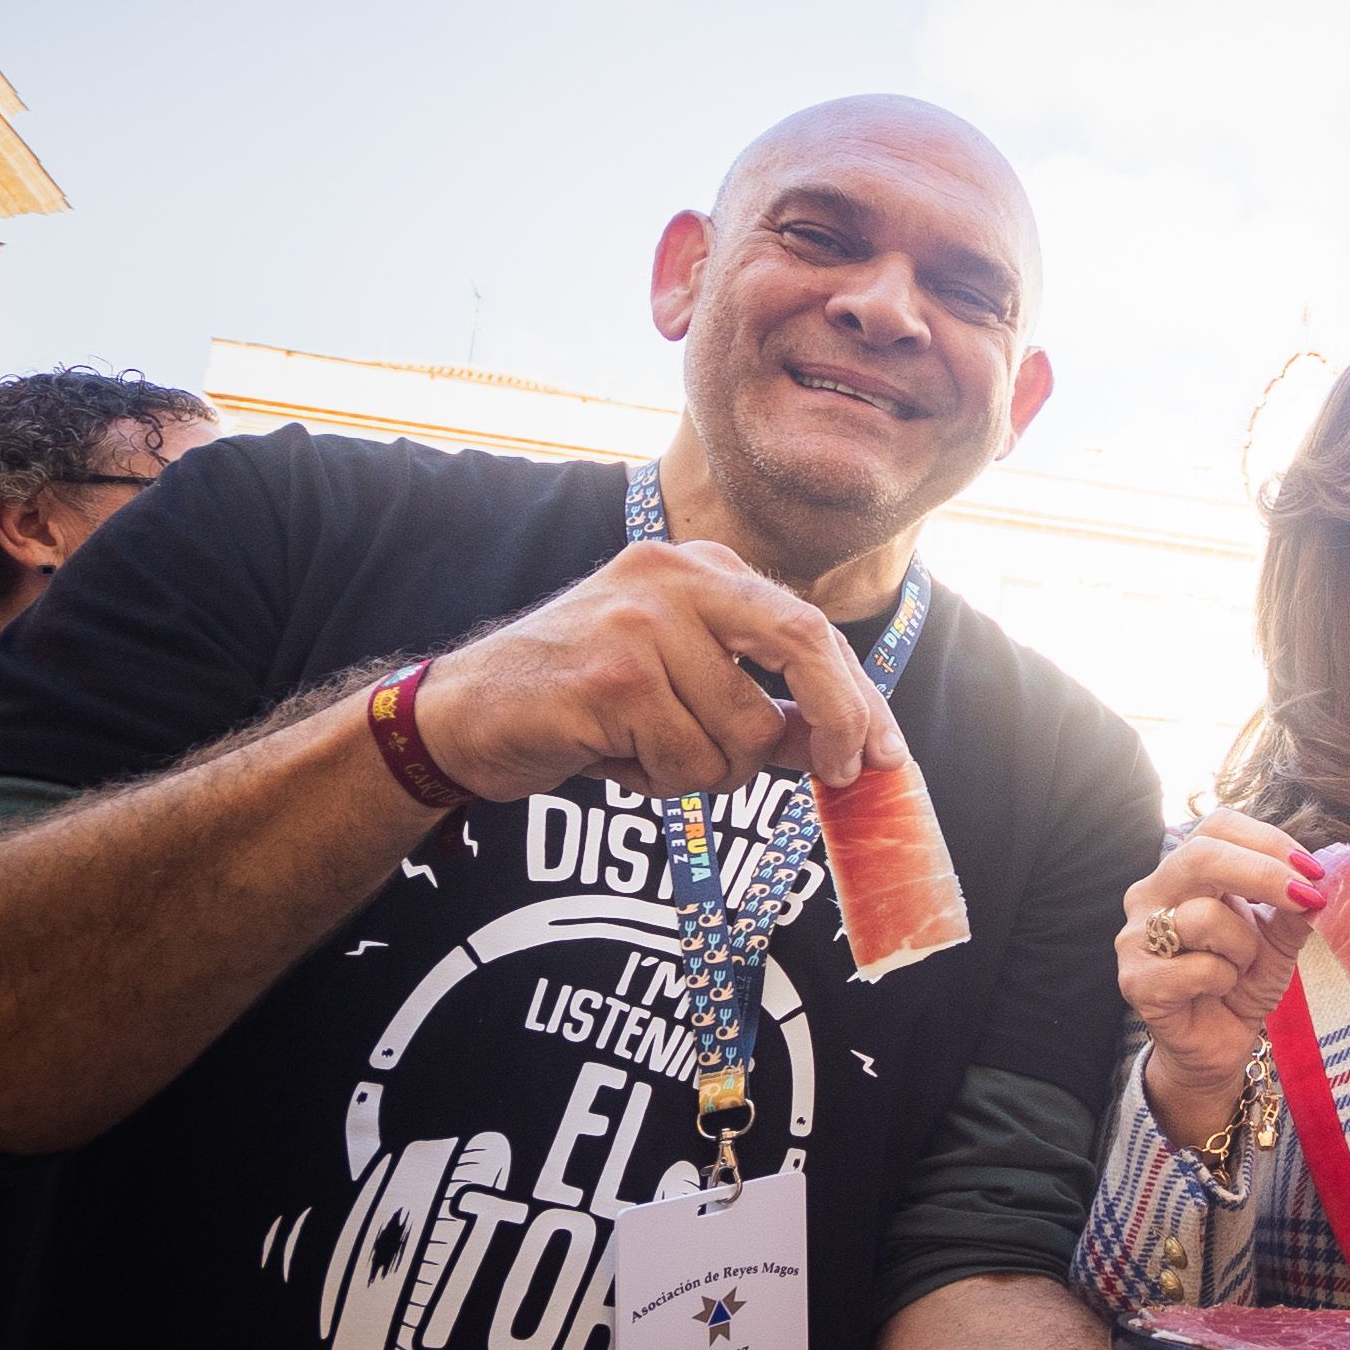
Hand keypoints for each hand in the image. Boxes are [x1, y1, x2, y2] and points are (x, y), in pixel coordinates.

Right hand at [413, 537, 904, 801]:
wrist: (463, 715)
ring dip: (706, 772)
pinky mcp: (613, 676)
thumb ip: (761, 704)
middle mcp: (675, 576)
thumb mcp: (683, 688)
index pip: (810, 626)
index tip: (886, 755)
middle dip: (836, 719)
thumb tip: (848, 745)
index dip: (858, 695)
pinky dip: (658, 782)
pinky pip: (686, 762)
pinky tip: (611, 756)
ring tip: (643, 750)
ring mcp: (642, 621)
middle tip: (840, 776)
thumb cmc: (583, 702)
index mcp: (701, 567)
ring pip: (743, 733)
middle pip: (804, 643)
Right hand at [1117, 810, 1329, 1144]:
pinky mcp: (1136, 979)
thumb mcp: (1279, 938)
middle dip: (1263, 874)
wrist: (1217, 1043)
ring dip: (1243, 947)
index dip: (1268, 840)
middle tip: (1307, 896)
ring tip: (1240, 967)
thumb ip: (1293, 906)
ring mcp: (1136, 935)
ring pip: (1204, 915)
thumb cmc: (1241, 980)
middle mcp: (1151, 894)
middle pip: (1201, 854)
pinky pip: (1197, 968)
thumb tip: (1318, 879)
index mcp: (1184, 872)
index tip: (1311, 869)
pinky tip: (1218, 993)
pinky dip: (1224, 981)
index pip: (1218, 826)